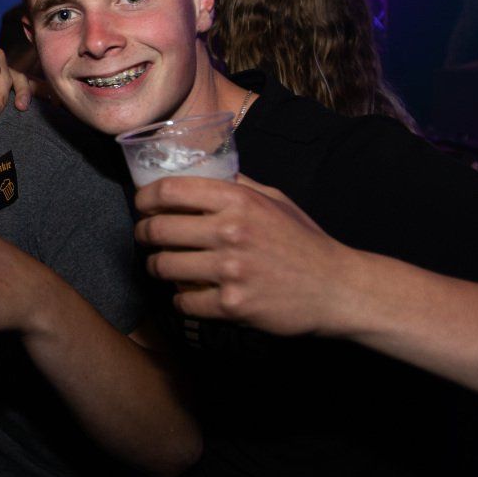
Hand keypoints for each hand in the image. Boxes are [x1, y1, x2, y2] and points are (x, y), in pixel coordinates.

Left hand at [132, 175, 367, 333]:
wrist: (335, 288)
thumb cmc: (303, 241)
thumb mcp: (274, 199)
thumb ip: (238, 185)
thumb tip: (203, 172)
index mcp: (239, 200)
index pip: (169, 190)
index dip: (145, 197)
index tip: (142, 205)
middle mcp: (231, 232)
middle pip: (157, 229)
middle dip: (143, 234)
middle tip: (145, 237)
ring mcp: (230, 270)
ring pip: (163, 266)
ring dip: (157, 267)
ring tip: (163, 265)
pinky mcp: (232, 305)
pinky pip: (183, 301)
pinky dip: (180, 299)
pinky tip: (188, 294)